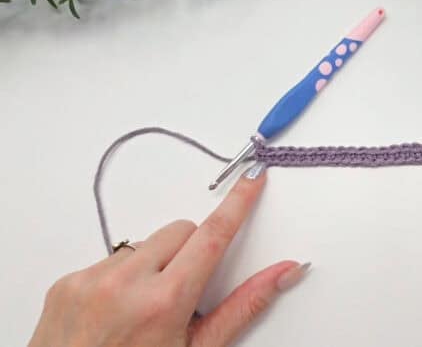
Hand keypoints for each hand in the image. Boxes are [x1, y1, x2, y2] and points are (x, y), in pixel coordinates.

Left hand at [29, 163, 307, 346]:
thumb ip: (244, 306)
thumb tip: (284, 272)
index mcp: (164, 302)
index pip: (212, 236)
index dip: (237, 204)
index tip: (251, 181)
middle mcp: (124, 284)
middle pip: (180, 232)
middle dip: (192, 250)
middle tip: (186, 290)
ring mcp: (90, 281)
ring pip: (144, 244)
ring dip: (154, 265)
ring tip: (145, 309)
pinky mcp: (66, 282)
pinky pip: (109, 259)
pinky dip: (122, 278)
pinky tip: (117, 311)